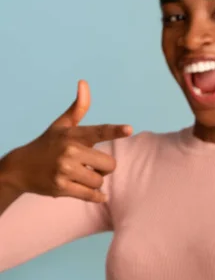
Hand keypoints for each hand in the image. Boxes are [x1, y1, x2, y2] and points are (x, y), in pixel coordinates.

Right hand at [4, 80, 131, 202]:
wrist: (19, 168)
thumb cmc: (47, 144)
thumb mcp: (61, 125)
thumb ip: (78, 108)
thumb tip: (84, 82)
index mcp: (72, 135)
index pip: (98, 132)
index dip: (115, 131)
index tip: (129, 129)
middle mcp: (69, 151)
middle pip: (109, 164)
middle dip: (104, 167)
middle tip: (91, 165)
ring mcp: (64, 170)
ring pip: (99, 181)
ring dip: (96, 181)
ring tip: (82, 176)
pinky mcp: (60, 188)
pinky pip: (90, 195)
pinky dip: (97, 196)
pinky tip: (99, 195)